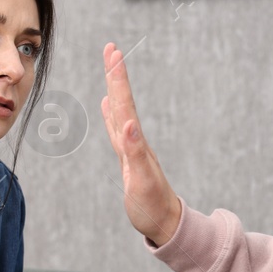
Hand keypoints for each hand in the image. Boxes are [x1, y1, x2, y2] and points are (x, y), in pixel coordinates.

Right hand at [100, 42, 181, 246]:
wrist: (164, 223)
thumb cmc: (153, 206)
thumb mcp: (142, 181)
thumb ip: (134, 153)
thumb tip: (128, 124)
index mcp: (136, 143)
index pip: (125, 105)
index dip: (118, 80)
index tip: (113, 53)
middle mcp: (134, 141)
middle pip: (123, 102)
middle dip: (115, 75)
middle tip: (110, 48)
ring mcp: (130, 148)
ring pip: (119, 111)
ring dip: (114, 89)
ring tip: (109, 68)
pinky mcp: (127, 158)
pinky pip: (116, 129)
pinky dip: (111, 114)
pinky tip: (108, 105)